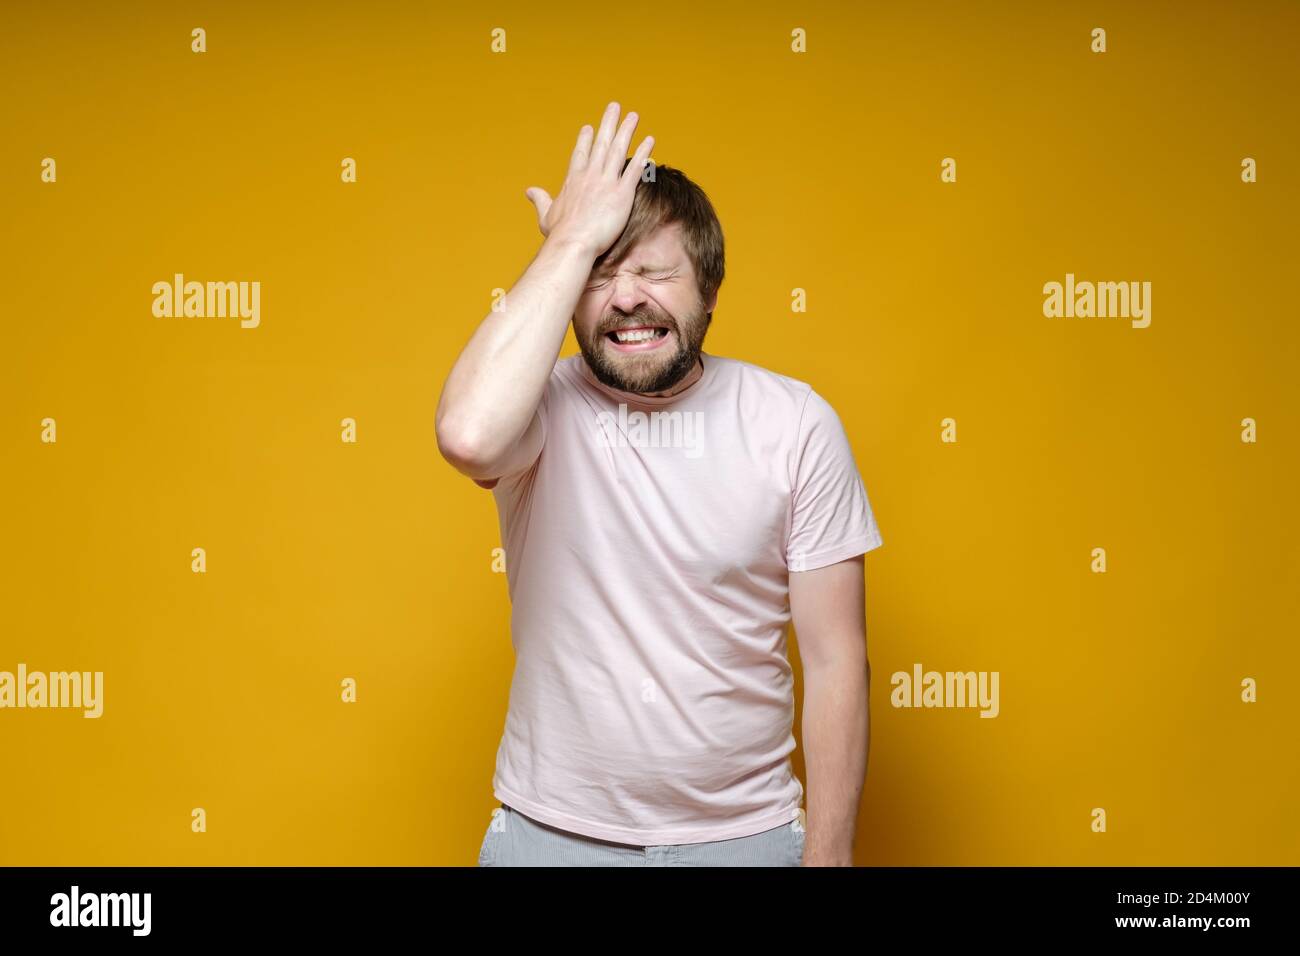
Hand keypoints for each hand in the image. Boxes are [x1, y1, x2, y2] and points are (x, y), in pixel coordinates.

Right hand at [524, 101, 654, 256]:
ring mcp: (606, 182)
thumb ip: (540, 200)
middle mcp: (590, 176)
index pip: (580, 154)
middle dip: (608, 124)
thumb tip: (529, 191)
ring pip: (619, 150)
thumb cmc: (560, 234)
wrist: (573, 243)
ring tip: (633, 116)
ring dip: (627, 131)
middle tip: (614, 107)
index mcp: (573, 180)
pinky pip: (635, 168)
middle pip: (601, 143)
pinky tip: (650, 141)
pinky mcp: (622, 193)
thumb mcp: (546, 215)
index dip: (585, 139)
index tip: (590, 127)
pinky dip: (643, 153)